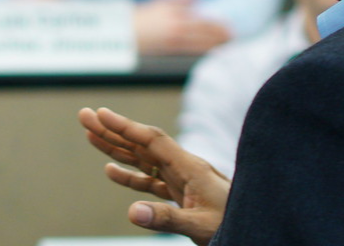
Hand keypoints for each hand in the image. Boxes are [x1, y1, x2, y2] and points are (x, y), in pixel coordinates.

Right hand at [79, 107, 227, 244]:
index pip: (152, 141)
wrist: (259, 229)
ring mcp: (183, 181)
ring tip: (90, 135)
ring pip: (143, 160)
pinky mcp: (182, 196)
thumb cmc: (235, 225)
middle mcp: (184, 168)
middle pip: (142, 144)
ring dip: (116, 148)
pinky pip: (150, 181)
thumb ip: (167, 218)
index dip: (125, 126)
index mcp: (190, 167)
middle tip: (84, 115)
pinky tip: (111, 170)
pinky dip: (130, 175)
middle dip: (112, 130)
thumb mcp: (201, 225)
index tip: (100, 114)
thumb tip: (131, 212)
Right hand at [133, 0, 231, 55]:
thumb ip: (181, 0)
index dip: (219, 26)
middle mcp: (178, 26)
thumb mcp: (161, 2)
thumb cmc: (142, 16)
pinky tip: (211, 52)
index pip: (204, 20)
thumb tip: (199, 1)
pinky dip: (204, 52)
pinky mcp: (170, 49)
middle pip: (206, 33)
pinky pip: (192, 51)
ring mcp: (174, 39)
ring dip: (216, 45)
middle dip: (222, 37)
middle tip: (232, 38)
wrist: (124, 31)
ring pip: (201, 44)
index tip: (229, 27)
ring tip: (226, 46)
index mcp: (176, 13)